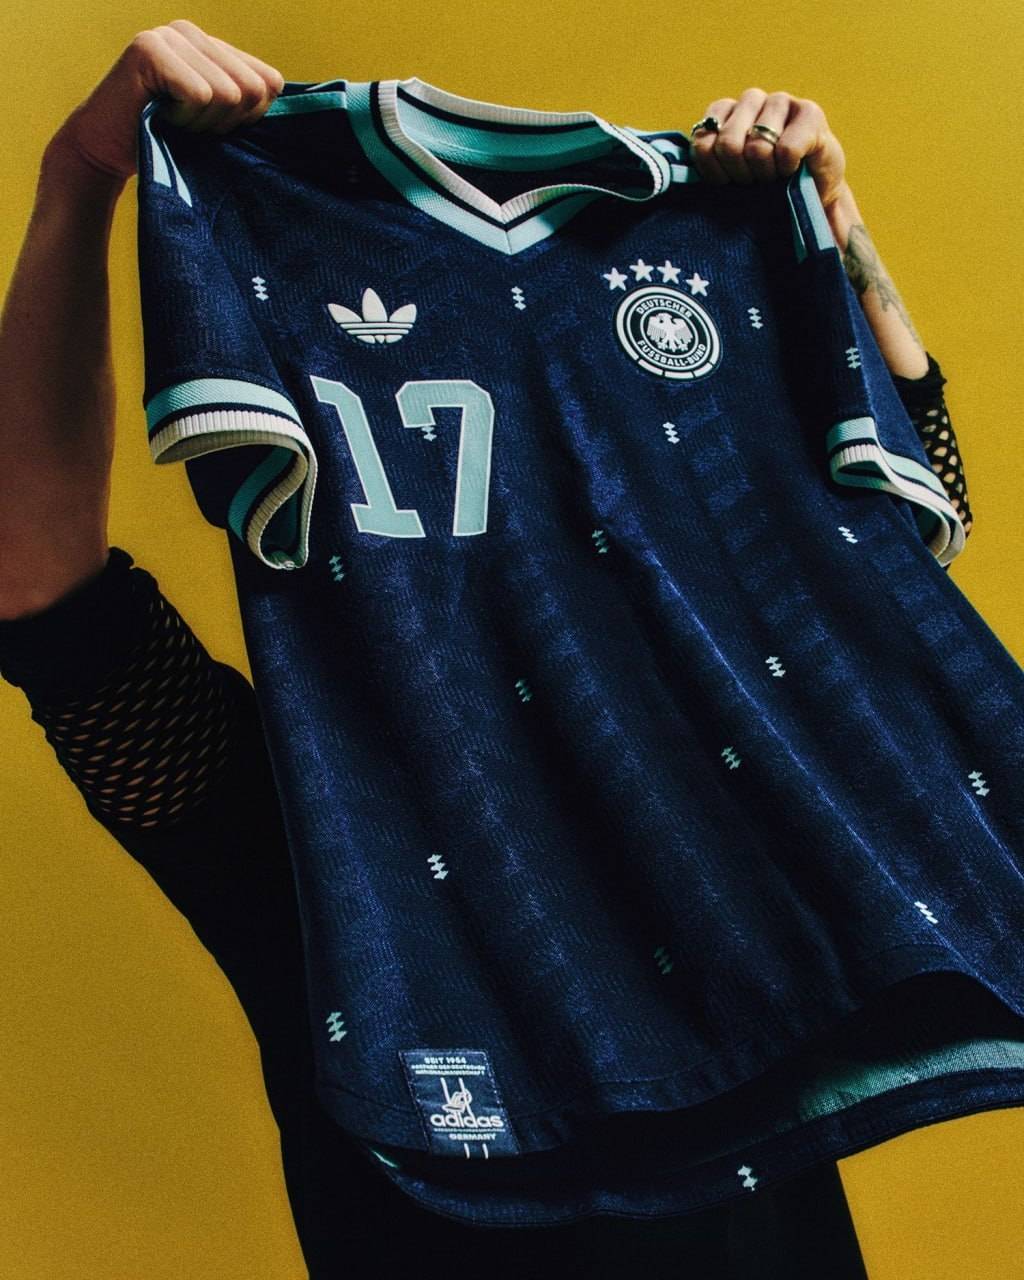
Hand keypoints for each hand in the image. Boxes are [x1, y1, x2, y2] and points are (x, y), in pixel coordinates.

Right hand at [46, 19, 284, 182]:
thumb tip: (286, 97)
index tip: (213, 125)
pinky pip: (199, 94)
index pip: (269, 82)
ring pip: (227, 94)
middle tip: (190, 125)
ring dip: (201, 123)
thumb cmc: (166, 141)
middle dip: (226, 122)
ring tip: (173, 120)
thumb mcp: (218, 122)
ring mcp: (169, 36)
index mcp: (214, 46)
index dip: (248, 118)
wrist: (107, 150)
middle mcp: (192, 32)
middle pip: (252, 89)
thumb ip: (249, 105)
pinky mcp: (149, 49)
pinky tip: (160, 114)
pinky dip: (184, 118)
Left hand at [686, 88, 847, 213]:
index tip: (729, 183)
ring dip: (765, 173)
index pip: (703, 141)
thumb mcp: (729, 178)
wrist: (813, 198)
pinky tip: (793, 168)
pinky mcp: (810, 114)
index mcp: (726, 112)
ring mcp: (781, 102)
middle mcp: (751, 100)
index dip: (714, 172)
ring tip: (774, 175)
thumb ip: (705, 163)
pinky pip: (785, 150)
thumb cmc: (766, 188)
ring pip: (757, 147)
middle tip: (755, 180)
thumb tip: (674, 164)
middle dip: (740, 174)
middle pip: (728, 144)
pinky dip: (787, 169)